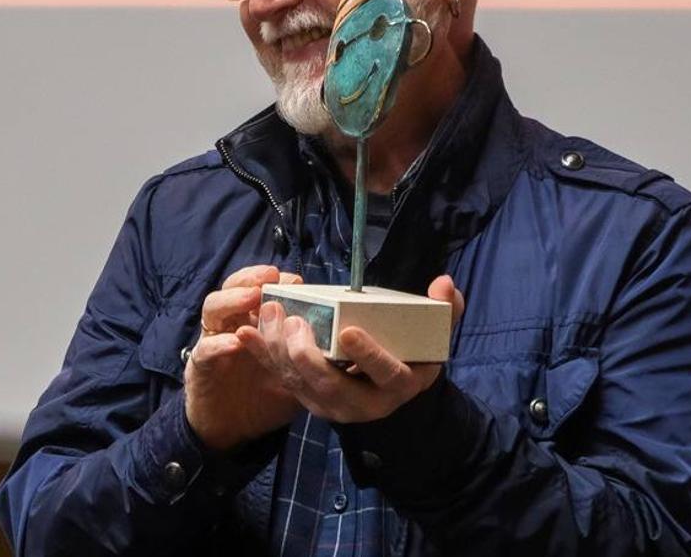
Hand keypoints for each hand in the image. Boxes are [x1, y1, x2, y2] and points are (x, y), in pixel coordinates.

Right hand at [184, 265, 302, 450]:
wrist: (230, 429)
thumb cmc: (265, 396)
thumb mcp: (297, 373)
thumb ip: (313, 355)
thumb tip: (349, 344)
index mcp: (254, 320)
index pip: (260, 288)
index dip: (275, 281)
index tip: (296, 279)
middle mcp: (230, 324)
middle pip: (233, 288)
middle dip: (251, 279)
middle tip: (271, 276)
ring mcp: (212, 341)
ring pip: (213, 309)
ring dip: (233, 300)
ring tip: (252, 297)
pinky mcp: (199, 365)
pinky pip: (205, 350)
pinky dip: (218, 344)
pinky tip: (235, 342)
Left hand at [237, 274, 464, 423]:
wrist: (390, 388)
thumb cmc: (413, 354)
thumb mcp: (435, 336)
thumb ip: (444, 311)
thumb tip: (443, 284)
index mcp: (399, 386)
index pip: (385, 374)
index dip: (368, 356)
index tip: (348, 331)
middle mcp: (364, 404)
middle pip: (331, 385)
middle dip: (308, 355)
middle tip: (296, 322)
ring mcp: (331, 405)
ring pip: (300, 383)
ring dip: (279, 351)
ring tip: (270, 315)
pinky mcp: (307, 398)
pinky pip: (281, 378)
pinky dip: (262, 355)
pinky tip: (245, 332)